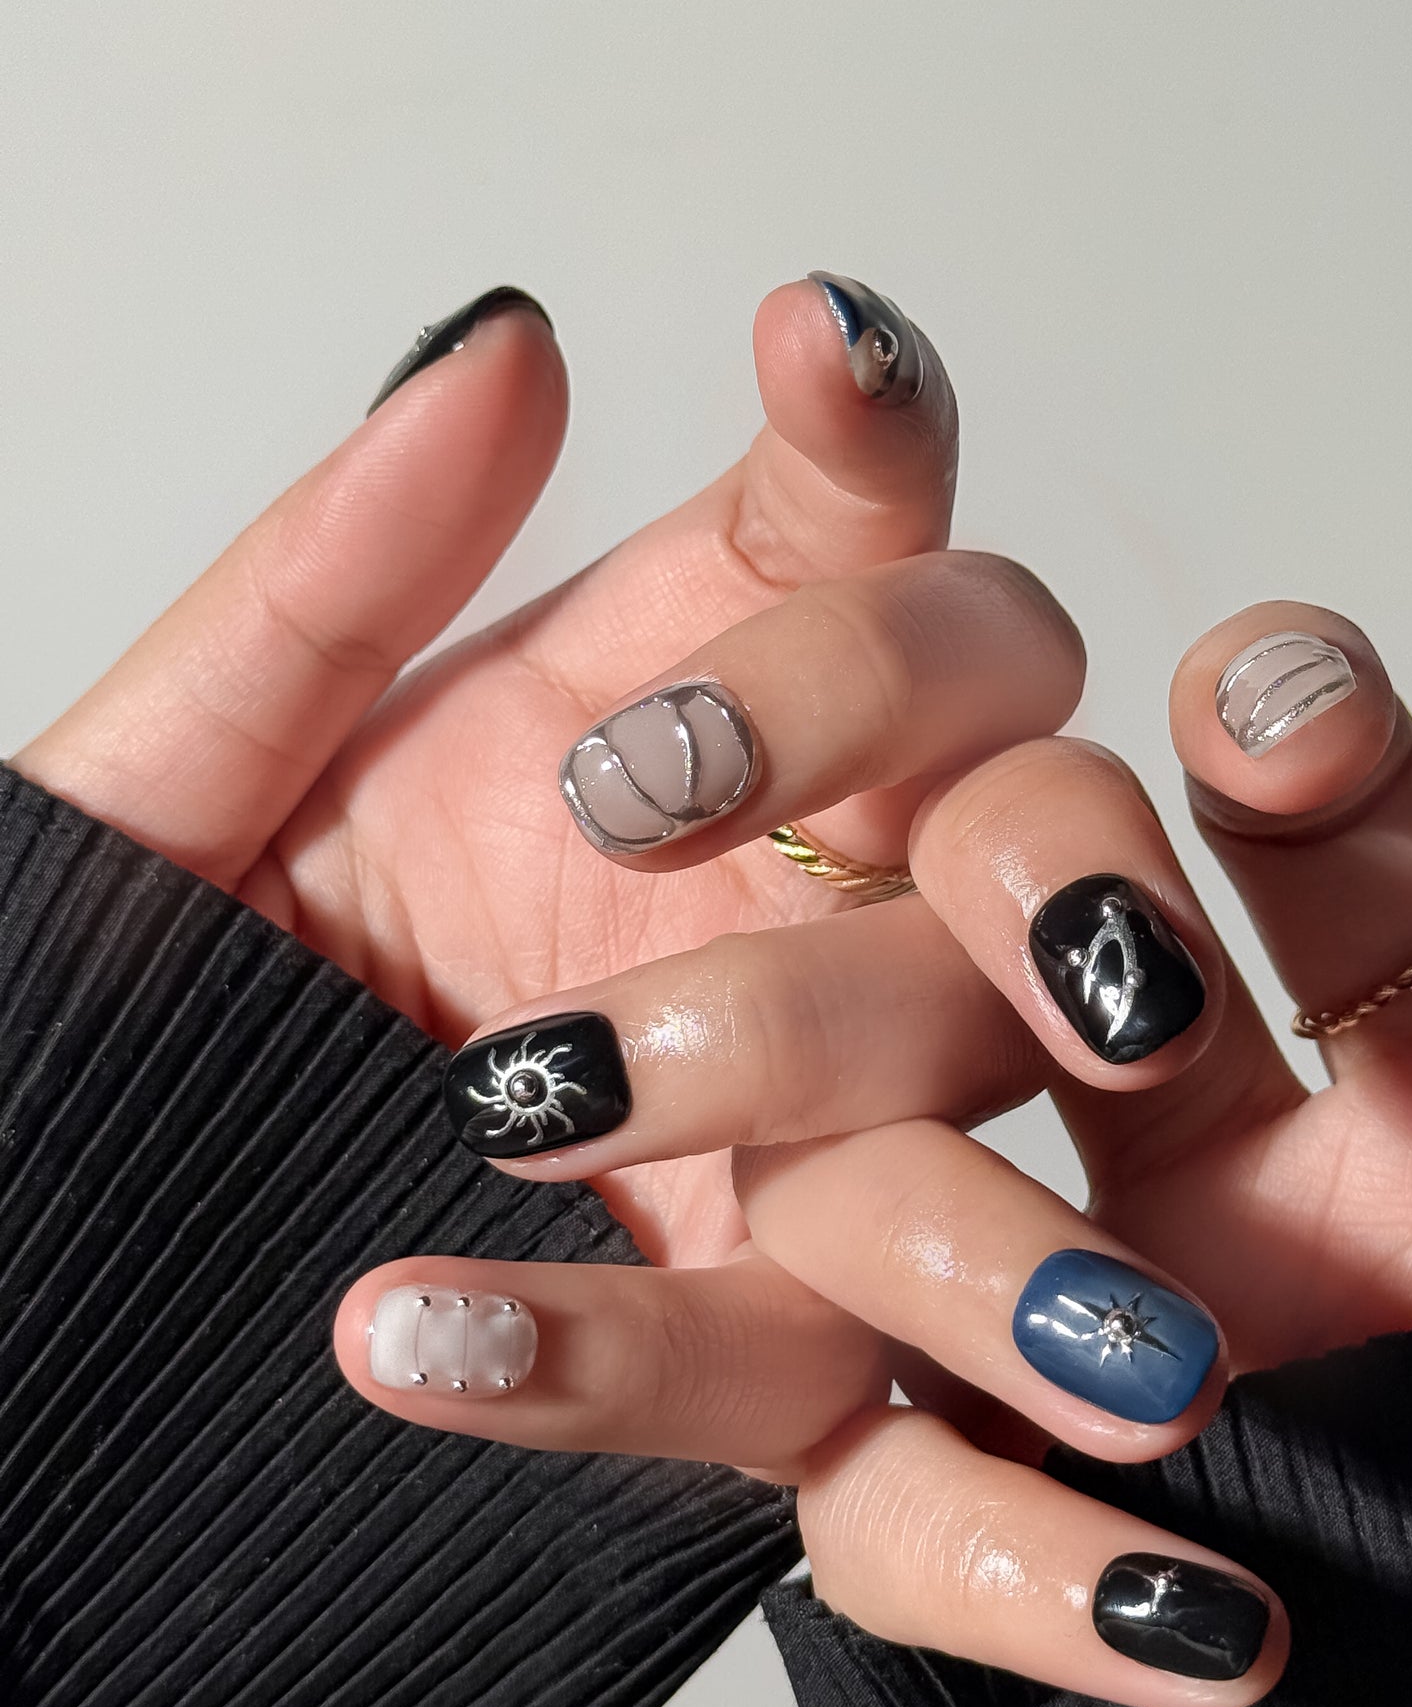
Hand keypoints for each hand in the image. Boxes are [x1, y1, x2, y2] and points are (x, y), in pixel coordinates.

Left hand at [14, 276, 1080, 1269]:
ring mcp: (816, 1130)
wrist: (48, 1322)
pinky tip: (419, 1324)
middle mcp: (795, 901)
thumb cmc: (117, 1040)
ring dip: (810, 1049)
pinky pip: (814, 1362)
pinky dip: (648, 1355)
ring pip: (985, 1053)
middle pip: (1019, 762)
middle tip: (644, 791)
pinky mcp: (775, 1354)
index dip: (874, 434)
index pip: (854, 541)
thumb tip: (499, 350)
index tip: (817, 345)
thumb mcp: (176, 798)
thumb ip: (330, 583)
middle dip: (888, 731)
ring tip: (523, 1096)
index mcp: (663, 723)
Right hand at [361, 598, 1411, 1706]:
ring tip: (556, 1045)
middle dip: (969, 891)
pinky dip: (607, 1393)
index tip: (1268, 705)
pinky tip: (443, 1339)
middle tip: (923, 833)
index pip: (1328, 852)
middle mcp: (1234, 1185)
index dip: (1296, 754)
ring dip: (708, 1107)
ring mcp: (1094, 1333)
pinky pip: (814, 1465)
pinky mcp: (990, 1522)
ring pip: (866, 1178)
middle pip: (1052, 965)